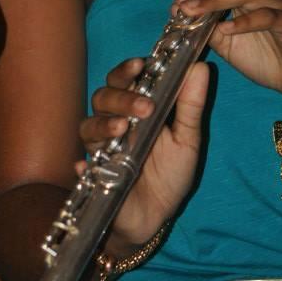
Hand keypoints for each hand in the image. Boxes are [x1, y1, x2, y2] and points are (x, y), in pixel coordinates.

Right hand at [79, 59, 208, 248]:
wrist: (157, 215)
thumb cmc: (171, 172)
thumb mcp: (187, 138)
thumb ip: (192, 104)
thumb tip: (200, 67)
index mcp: (136, 107)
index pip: (125, 79)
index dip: (128, 69)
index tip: (140, 64)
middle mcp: (115, 122)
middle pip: (104, 96)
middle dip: (121, 97)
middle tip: (144, 106)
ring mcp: (101, 148)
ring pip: (89, 124)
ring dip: (104, 124)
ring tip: (123, 129)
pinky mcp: (93, 174)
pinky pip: (81, 166)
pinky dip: (83, 165)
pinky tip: (88, 167)